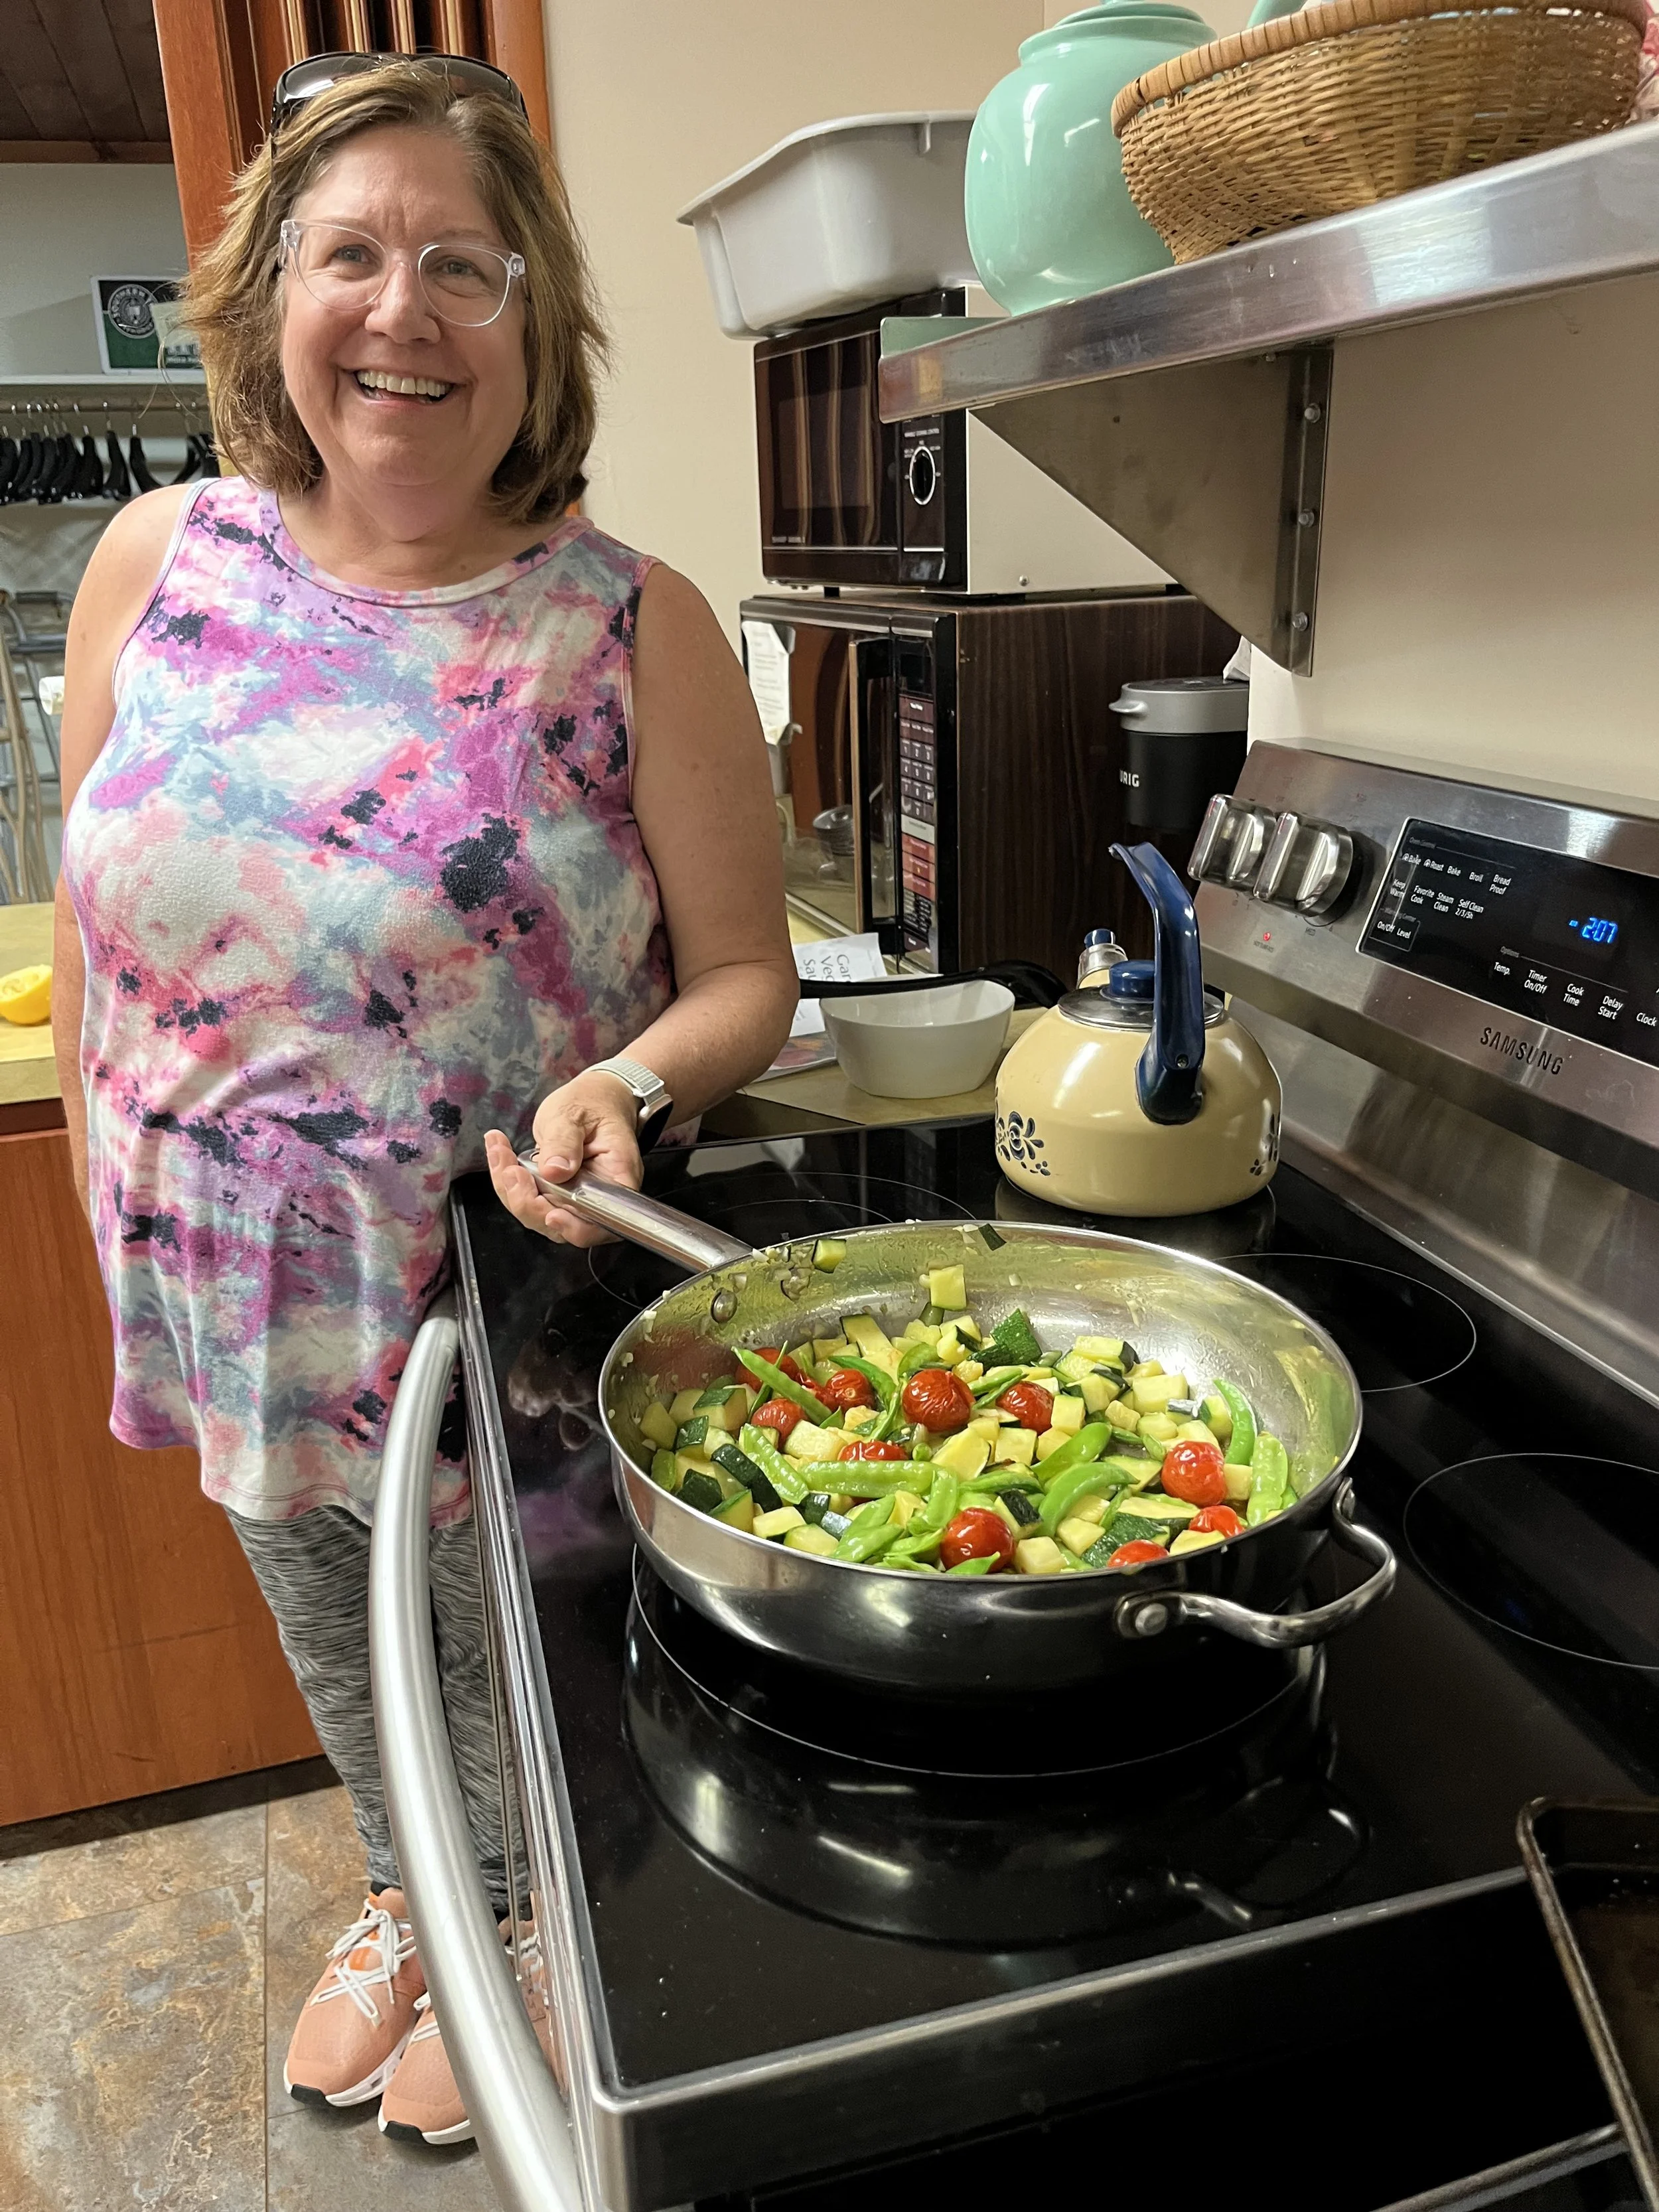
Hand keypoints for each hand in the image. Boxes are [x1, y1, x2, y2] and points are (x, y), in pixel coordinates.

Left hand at [484, 1072, 642, 1246]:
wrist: (591, 1098)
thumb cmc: (592, 1103)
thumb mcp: (574, 1114)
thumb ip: (565, 1142)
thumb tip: (554, 1172)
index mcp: (617, 1177)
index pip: (602, 1221)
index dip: (575, 1226)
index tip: (551, 1214)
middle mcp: (599, 1196)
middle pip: (565, 1223)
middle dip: (529, 1203)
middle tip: (510, 1170)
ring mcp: (576, 1198)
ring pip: (540, 1215)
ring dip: (512, 1190)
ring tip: (499, 1152)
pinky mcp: (556, 1194)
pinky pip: (529, 1200)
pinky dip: (508, 1181)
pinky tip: (499, 1153)